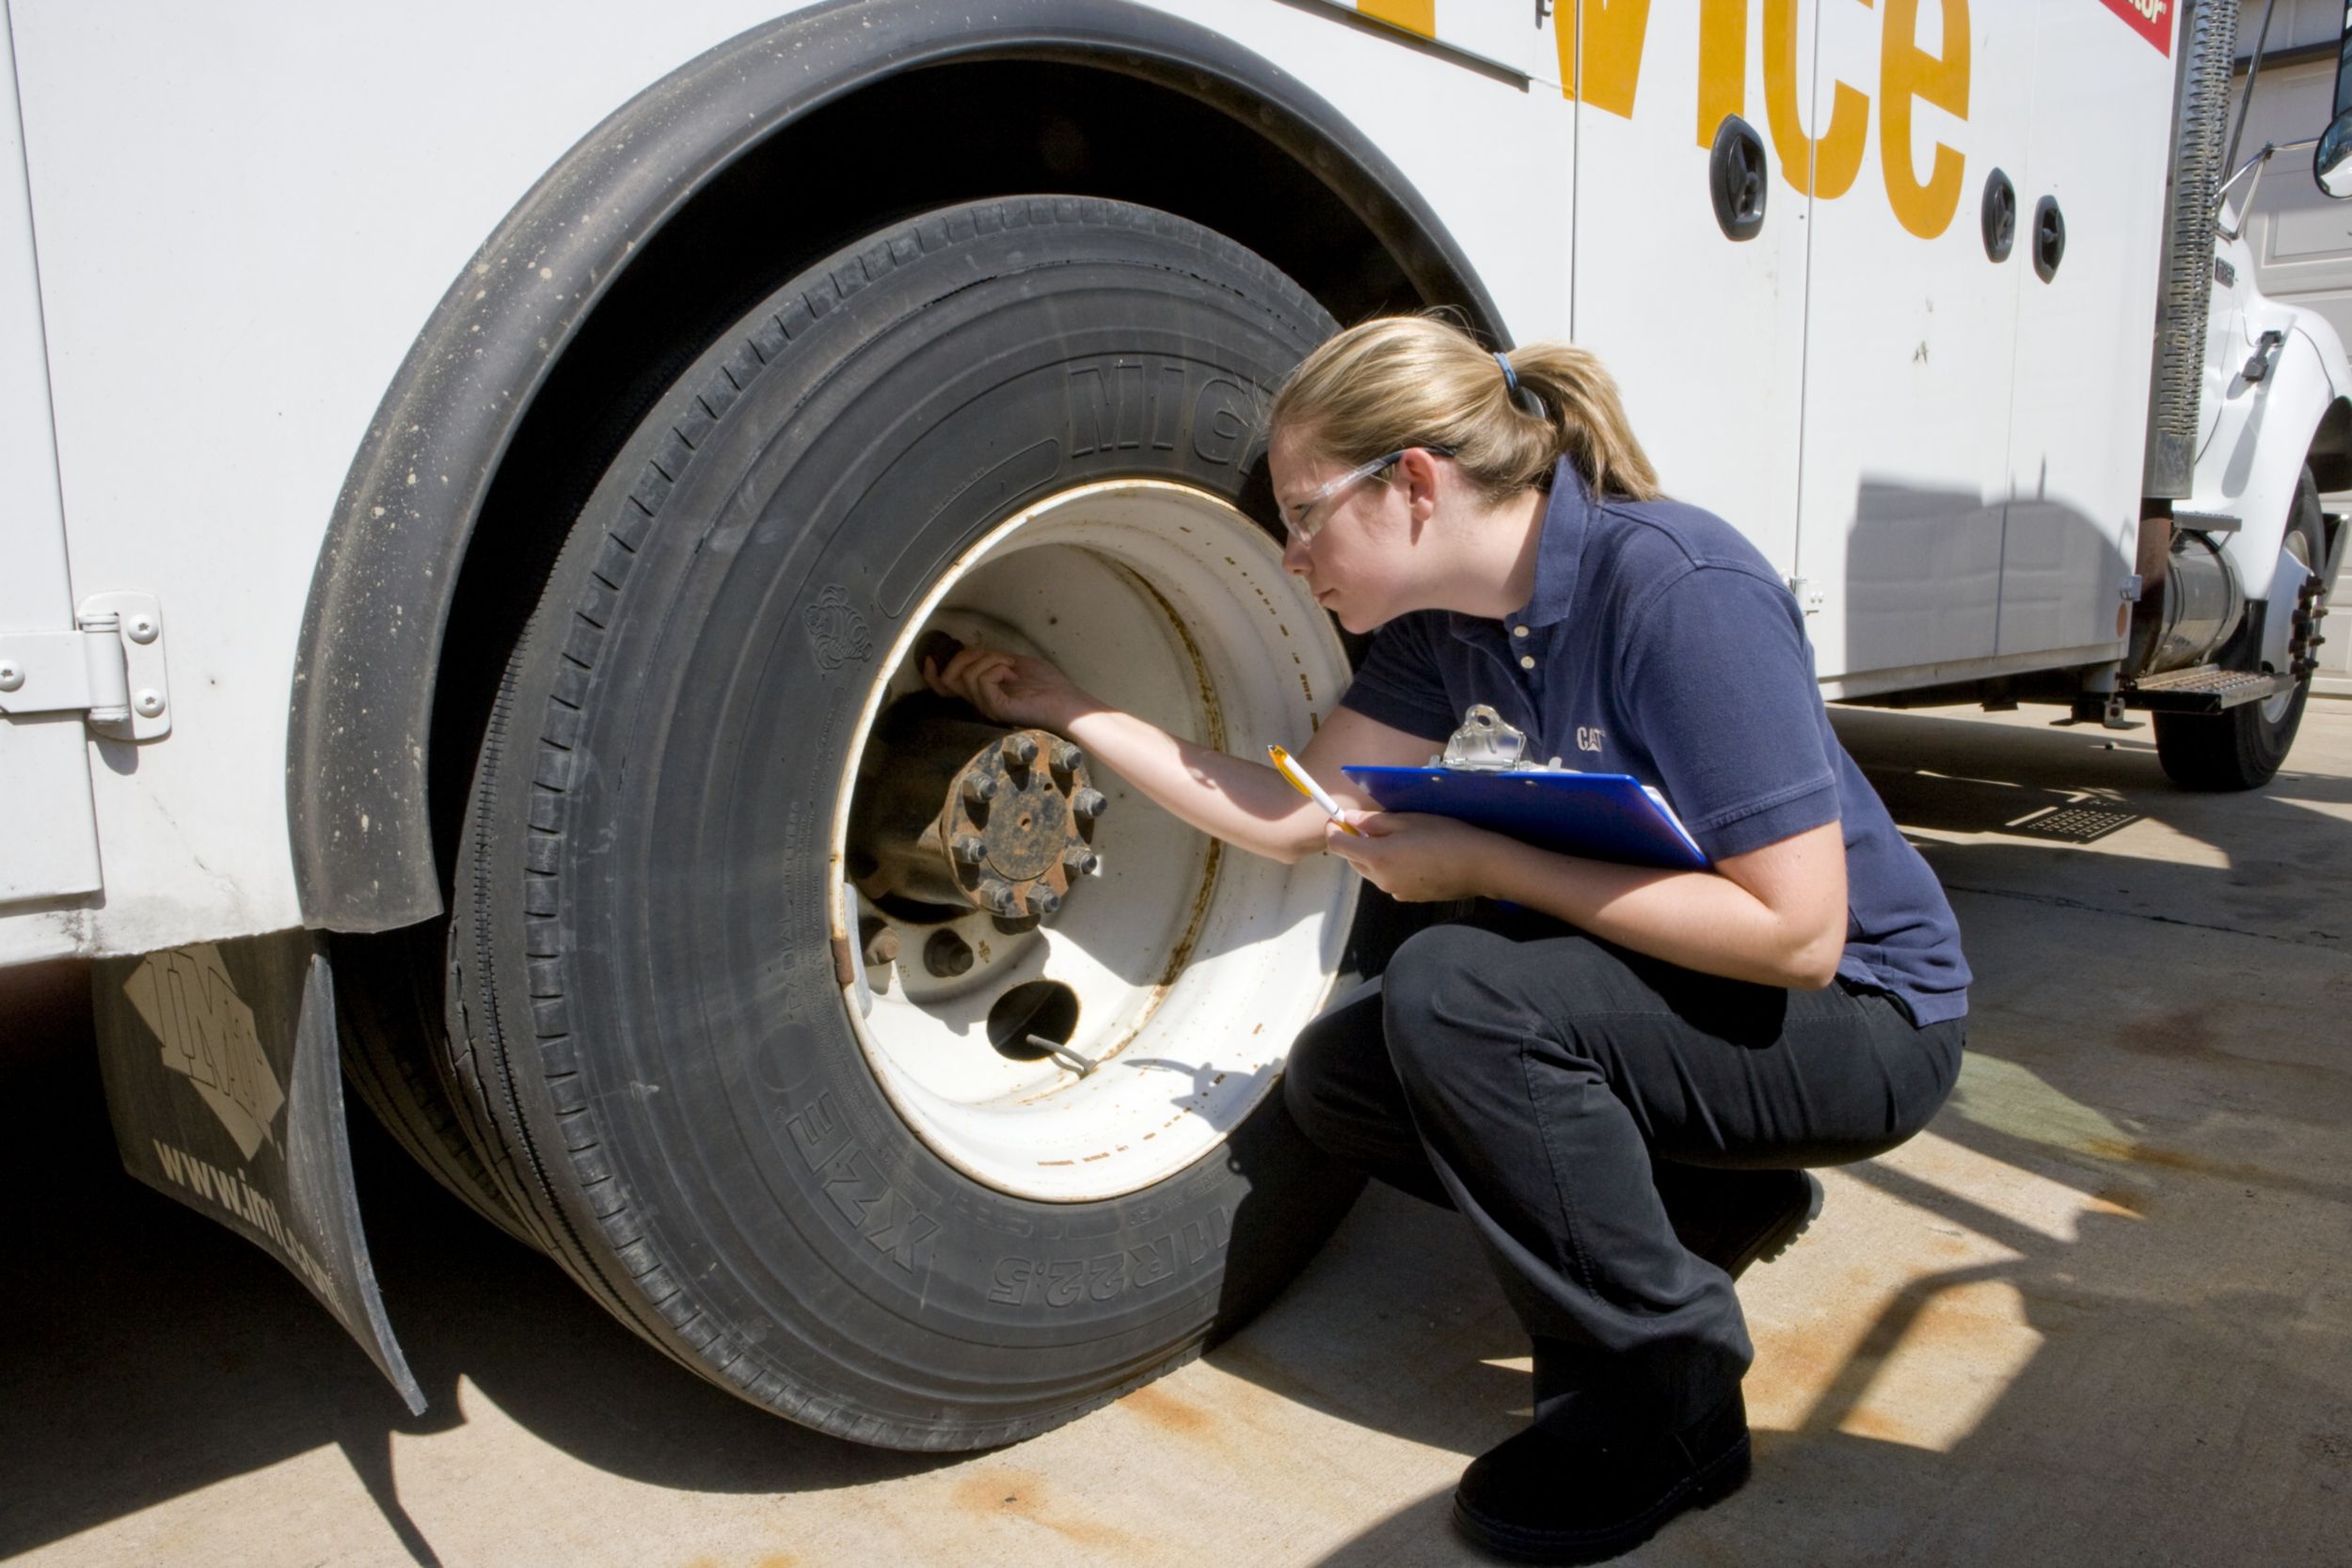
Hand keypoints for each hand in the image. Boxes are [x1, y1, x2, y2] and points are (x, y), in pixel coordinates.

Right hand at [923, 644, 1098, 730]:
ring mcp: (986, 706)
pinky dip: (996, 668)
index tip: (929, 657)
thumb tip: (964, 649)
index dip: (932, 673)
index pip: (944, 687)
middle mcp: (979, 702)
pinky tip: (1013, 675)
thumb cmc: (1045, 684)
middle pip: (950, 677)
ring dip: (990, 660)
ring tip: (1011, 668)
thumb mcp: (1010, 663)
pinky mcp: (995, 708)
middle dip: (969, 656)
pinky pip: (980, 680)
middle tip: (1001, 659)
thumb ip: (987, 658)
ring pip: (966, 675)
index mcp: (980, 693)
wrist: (1066, 702)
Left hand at [1323, 811, 1500, 902]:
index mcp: (1376, 857)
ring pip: (1372, 871)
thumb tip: (1349, 819)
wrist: (1480, 866)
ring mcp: (1394, 892)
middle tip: (1374, 825)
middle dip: (1356, 842)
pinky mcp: (1408, 898)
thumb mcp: (1408, 820)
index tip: (1339, 818)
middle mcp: (1380, 879)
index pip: (1338, 846)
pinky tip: (1414, 857)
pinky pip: (1389, 880)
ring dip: (1375, 855)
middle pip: (1353, 860)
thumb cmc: (1445, 837)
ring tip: (1400, 839)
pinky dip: (1391, 868)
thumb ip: (1374, 822)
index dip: (1334, 830)